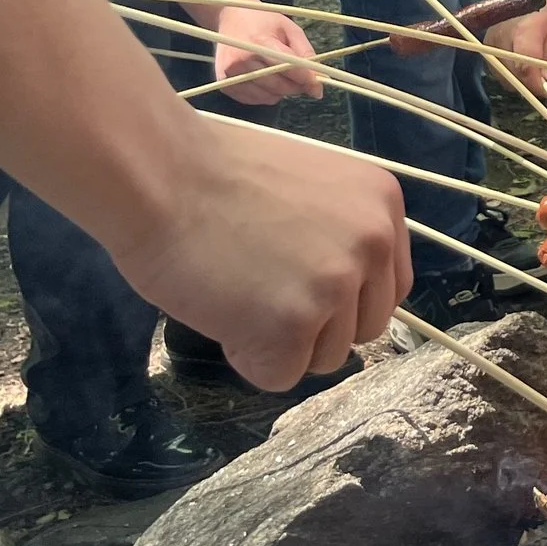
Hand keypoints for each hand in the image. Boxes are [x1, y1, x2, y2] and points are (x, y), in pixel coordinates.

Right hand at [112, 111, 411, 387]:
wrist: (159, 172)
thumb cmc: (212, 170)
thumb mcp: (308, 189)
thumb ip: (337, 234)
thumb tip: (340, 289)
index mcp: (382, 204)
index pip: (386, 287)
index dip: (341, 299)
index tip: (297, 284)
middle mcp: (374, 243)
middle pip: (364, 328)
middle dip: (316, 324)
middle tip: (259, 287)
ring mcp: (336, 286)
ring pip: (325, 359)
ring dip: (281, 341)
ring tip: (236, 290)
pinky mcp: (293, 326)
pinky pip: (280, 375)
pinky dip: (246, 357)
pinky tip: (222, 310)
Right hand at [212, 3, 322, 104]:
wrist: (231, 17)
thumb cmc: (263, 22)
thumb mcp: (290, 29)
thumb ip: (306, 54)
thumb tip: (319, 83)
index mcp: (260, 42)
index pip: (289, 69)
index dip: (307, 80)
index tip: (318, 87)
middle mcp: (242, 60)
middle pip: (280, 86)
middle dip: (296, 86)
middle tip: (301, 80)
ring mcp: (231, 73)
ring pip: (268, 97)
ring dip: (281, 92)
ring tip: (281, 76)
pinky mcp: (224, 83)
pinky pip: (254, 100)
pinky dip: (266, 95)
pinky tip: (266, 81)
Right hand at [483, 0, 546, 94]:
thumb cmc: (540, 10)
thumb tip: (544, 85)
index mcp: (524, 30)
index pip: (524, 65)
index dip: (535, 83)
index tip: (545, 90)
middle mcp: (501, 40)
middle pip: (514, 76)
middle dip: (529, 84)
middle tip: (542, 79)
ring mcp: (489, 46)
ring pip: (505, 79)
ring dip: (520, 81)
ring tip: (532, 67)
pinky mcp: (484, 51)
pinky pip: (499, 74)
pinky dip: (511, 75)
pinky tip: (519, 65)